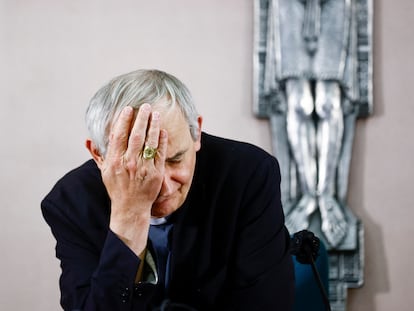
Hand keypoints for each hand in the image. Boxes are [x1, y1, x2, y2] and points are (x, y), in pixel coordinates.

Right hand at [100, 104, 167, 254]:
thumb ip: (98, 154)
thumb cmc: (117, 188)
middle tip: (146, 106)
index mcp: (115, 161)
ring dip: (154, 126)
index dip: (124, 120)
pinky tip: (162, 131)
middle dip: (141, 119)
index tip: (128, 109)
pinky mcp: (156, 173)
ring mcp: (144, 168)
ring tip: (156, 114)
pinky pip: (160, 154)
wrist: (130, 208)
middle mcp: (129, 163)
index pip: (119, 135)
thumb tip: (87, 140)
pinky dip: (161, 141)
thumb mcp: (104, 172)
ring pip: (150, 142)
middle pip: (136, 136)